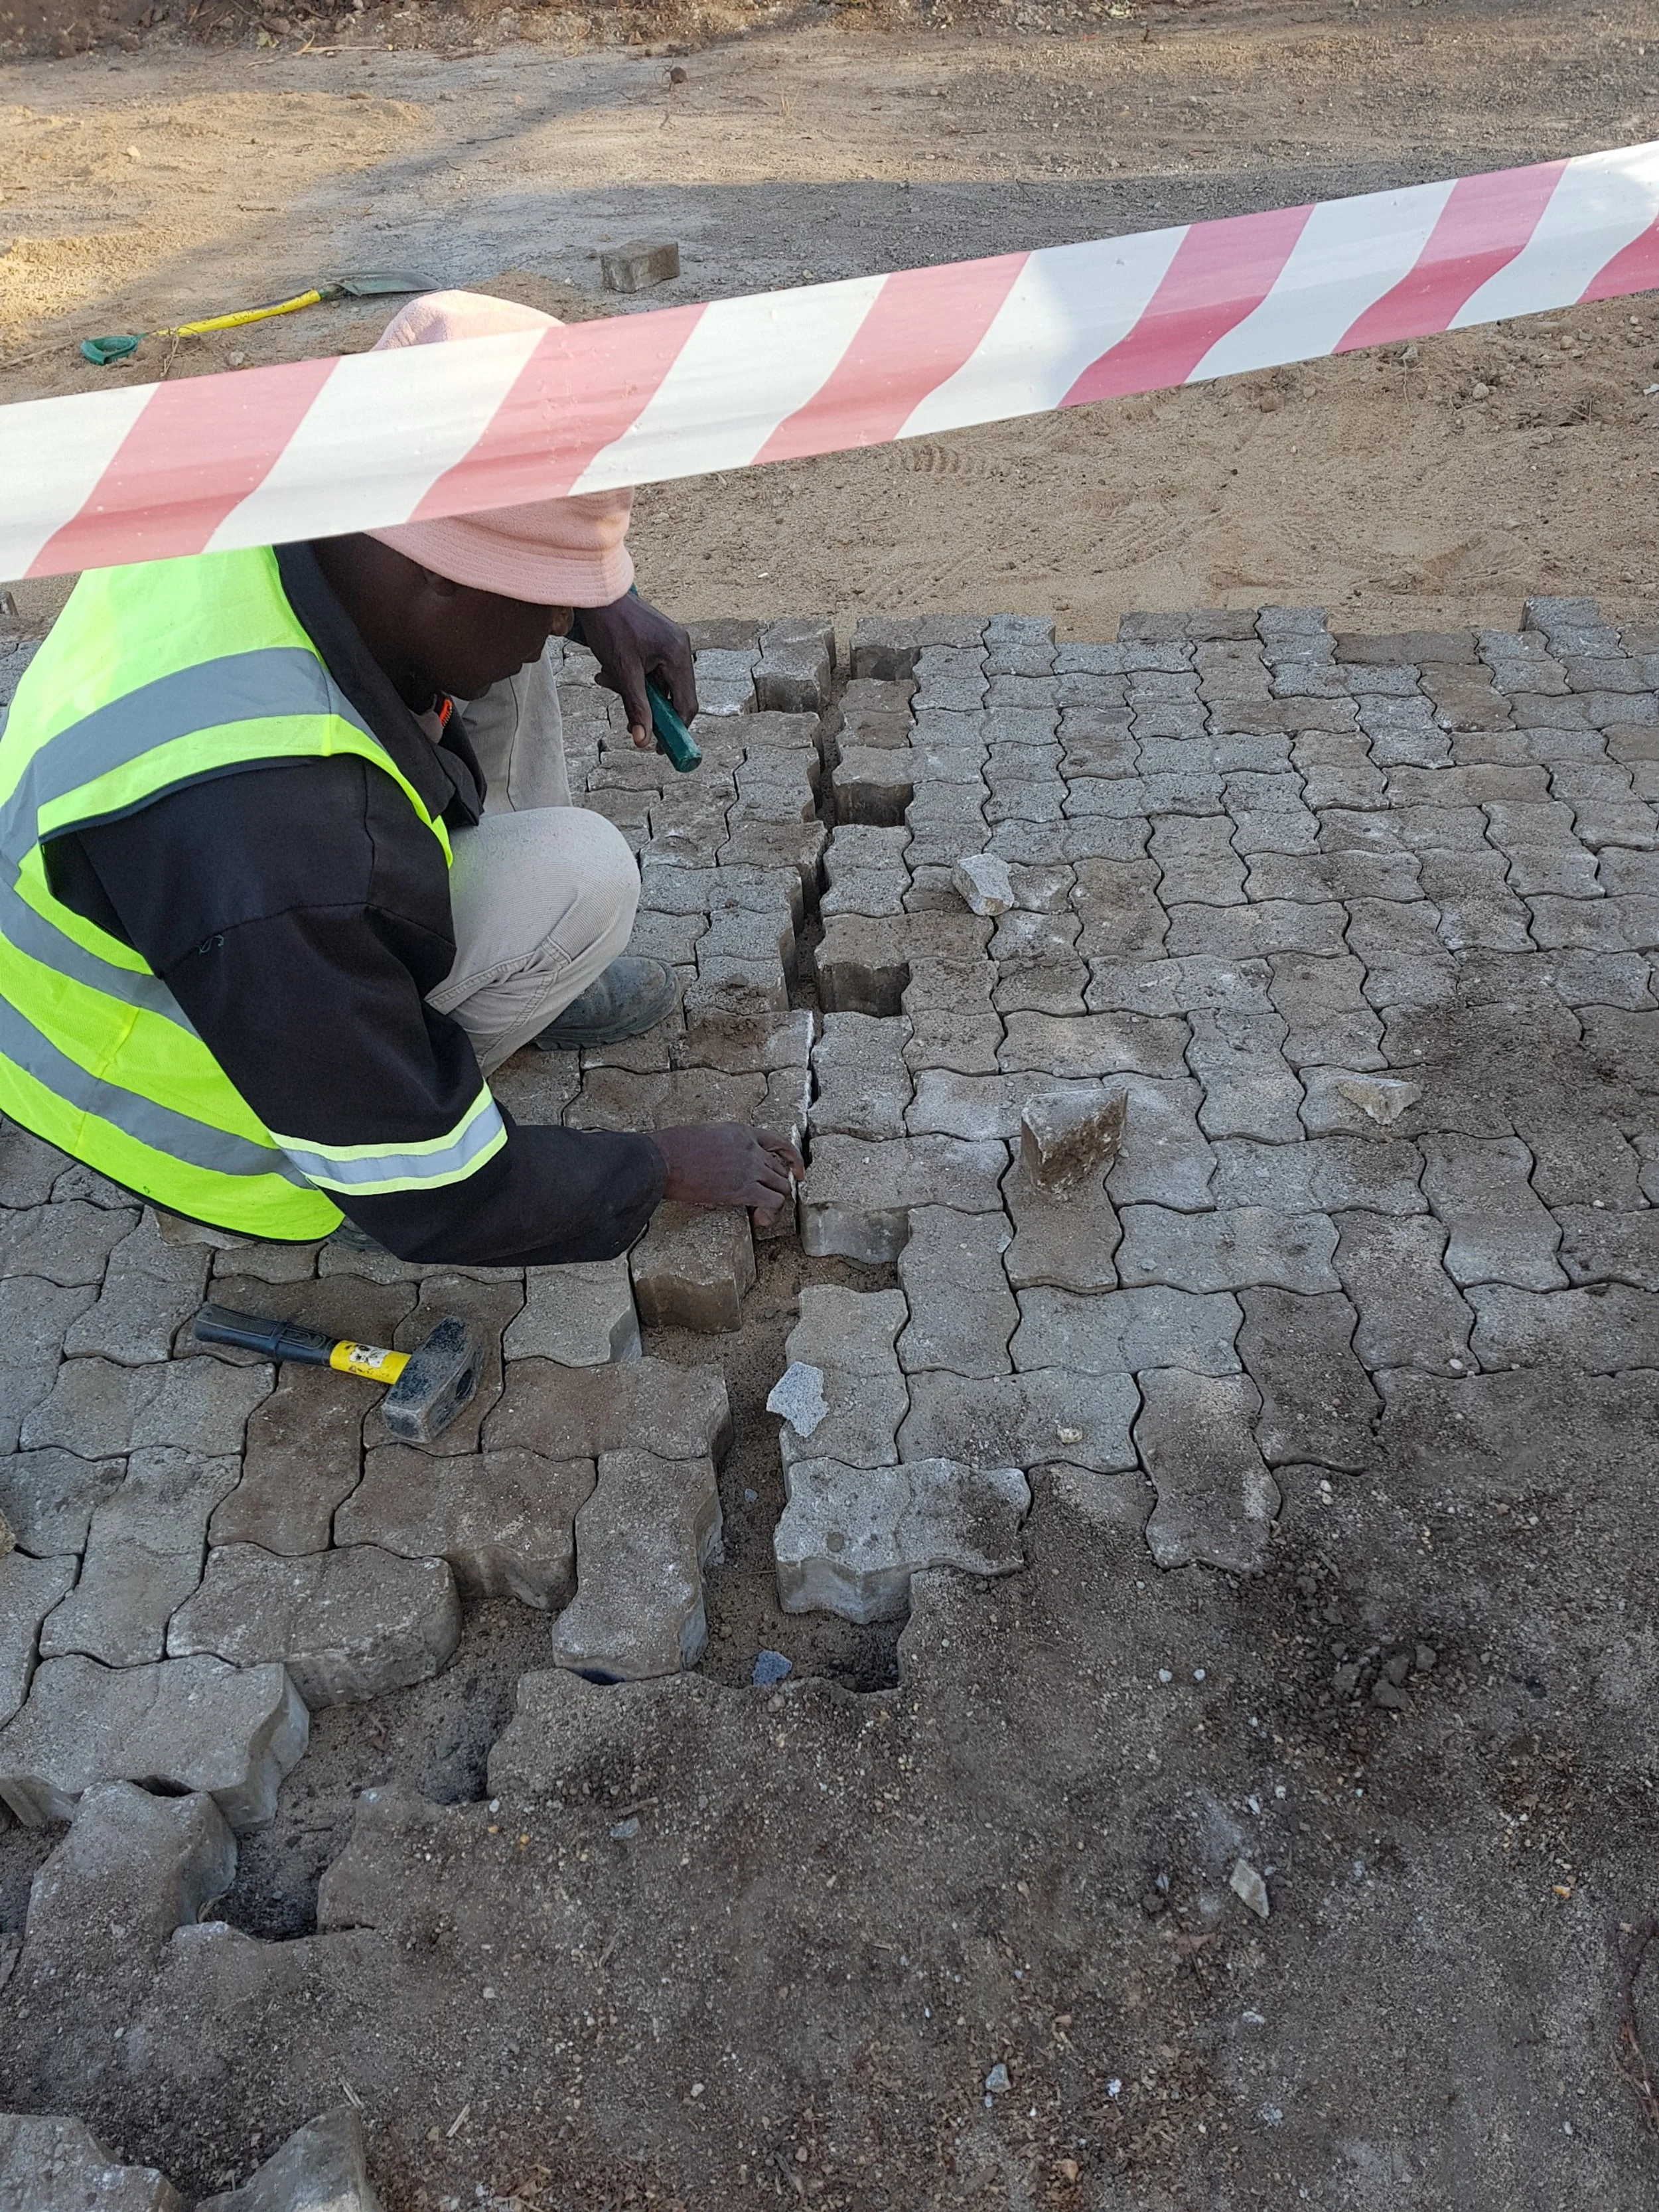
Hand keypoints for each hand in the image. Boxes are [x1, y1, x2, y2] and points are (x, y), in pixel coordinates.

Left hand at [578, 590, 697, 750]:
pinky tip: (609, 671)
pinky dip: (632, 677)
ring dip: (634, 690)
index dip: (675, 728)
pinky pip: (651, 670)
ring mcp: (671, 643)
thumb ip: (636, 708)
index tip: (660, 745)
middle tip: (625, 714)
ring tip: (606, 679)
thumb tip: (643, 742)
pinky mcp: (659, 641)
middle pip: (673, 694)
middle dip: (647, 705)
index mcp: (678, 654)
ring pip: (658, 683)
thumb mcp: (623, 672)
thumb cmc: (610, 627)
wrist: (595, 592)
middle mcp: (681, 647)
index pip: (686, 703)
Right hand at [649, 1124, 804, 1226]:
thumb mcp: (705, 1135)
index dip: (792, 1158)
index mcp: (741, 1132)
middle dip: (778, 1185)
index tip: (797, 1171)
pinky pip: (773, 1202)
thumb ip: (723, 1145)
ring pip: (781, 1187)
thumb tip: (723, 1160)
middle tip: (767, 1199)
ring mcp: (749, 1168)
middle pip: (780, 1170)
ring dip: (775, 1201)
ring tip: (762, 1212)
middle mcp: (751, 1149)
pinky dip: (771, 1213)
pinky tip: (760, 1219)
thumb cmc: (672, 1149)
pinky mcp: (743, 1189)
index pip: (778, 1142)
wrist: (663, 1160)